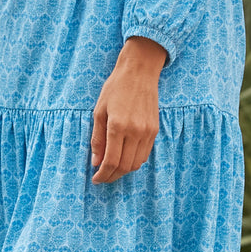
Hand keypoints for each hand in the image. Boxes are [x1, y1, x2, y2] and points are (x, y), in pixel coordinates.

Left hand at [91, 37, 164, 183]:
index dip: (103, 174)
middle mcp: (134, 131)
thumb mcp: (99, 110)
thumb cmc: (115, 88)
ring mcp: (147, 131)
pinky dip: (134, 161)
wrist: (139, 72)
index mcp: (117, 126)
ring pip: (136, 163)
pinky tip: (125, 158)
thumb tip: (96, 162)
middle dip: (112, 176)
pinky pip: (145, 154)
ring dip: (124, 171)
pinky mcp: (155, 130)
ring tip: (112, 169)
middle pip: (124, 166)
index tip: (96, 179)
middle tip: (103, 177)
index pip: (111, 161)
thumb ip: (97, 138)